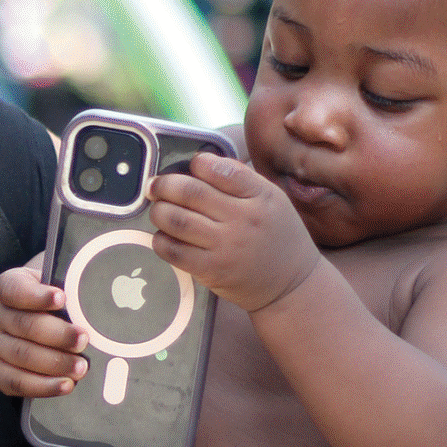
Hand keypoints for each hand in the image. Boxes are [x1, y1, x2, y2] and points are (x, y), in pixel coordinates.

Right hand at [0, 258, 88, 398]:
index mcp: (4, 288)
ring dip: (56, 363)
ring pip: (23, 356)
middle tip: (83, 340)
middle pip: (24, 325)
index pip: (16, 290)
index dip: (39, 296)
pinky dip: (44, 386)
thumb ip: (63, 290)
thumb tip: (90, 303)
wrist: (21, 319)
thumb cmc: (41, 302)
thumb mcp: (47, 285)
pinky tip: (66, 385)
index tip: (62, 298)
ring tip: (81, 367)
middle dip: (58, 335)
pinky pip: (18, 383)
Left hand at [148, 152, 319, 312]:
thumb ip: (239, 178)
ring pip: (176, 220)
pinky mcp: (211, 270)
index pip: (222, 170)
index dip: (198, 163)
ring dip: (158, 211)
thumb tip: (199, 163)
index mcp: (260, 196)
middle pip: (190, 193)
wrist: (290, 284)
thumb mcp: (271, 199)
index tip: (191, 165)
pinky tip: (164, 234)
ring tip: (159, 208)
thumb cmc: (275, 234)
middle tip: (156, 185)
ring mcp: (225, 247)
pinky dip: (160, 239)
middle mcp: (242, 220)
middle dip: (164, 185)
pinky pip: (173, 251)